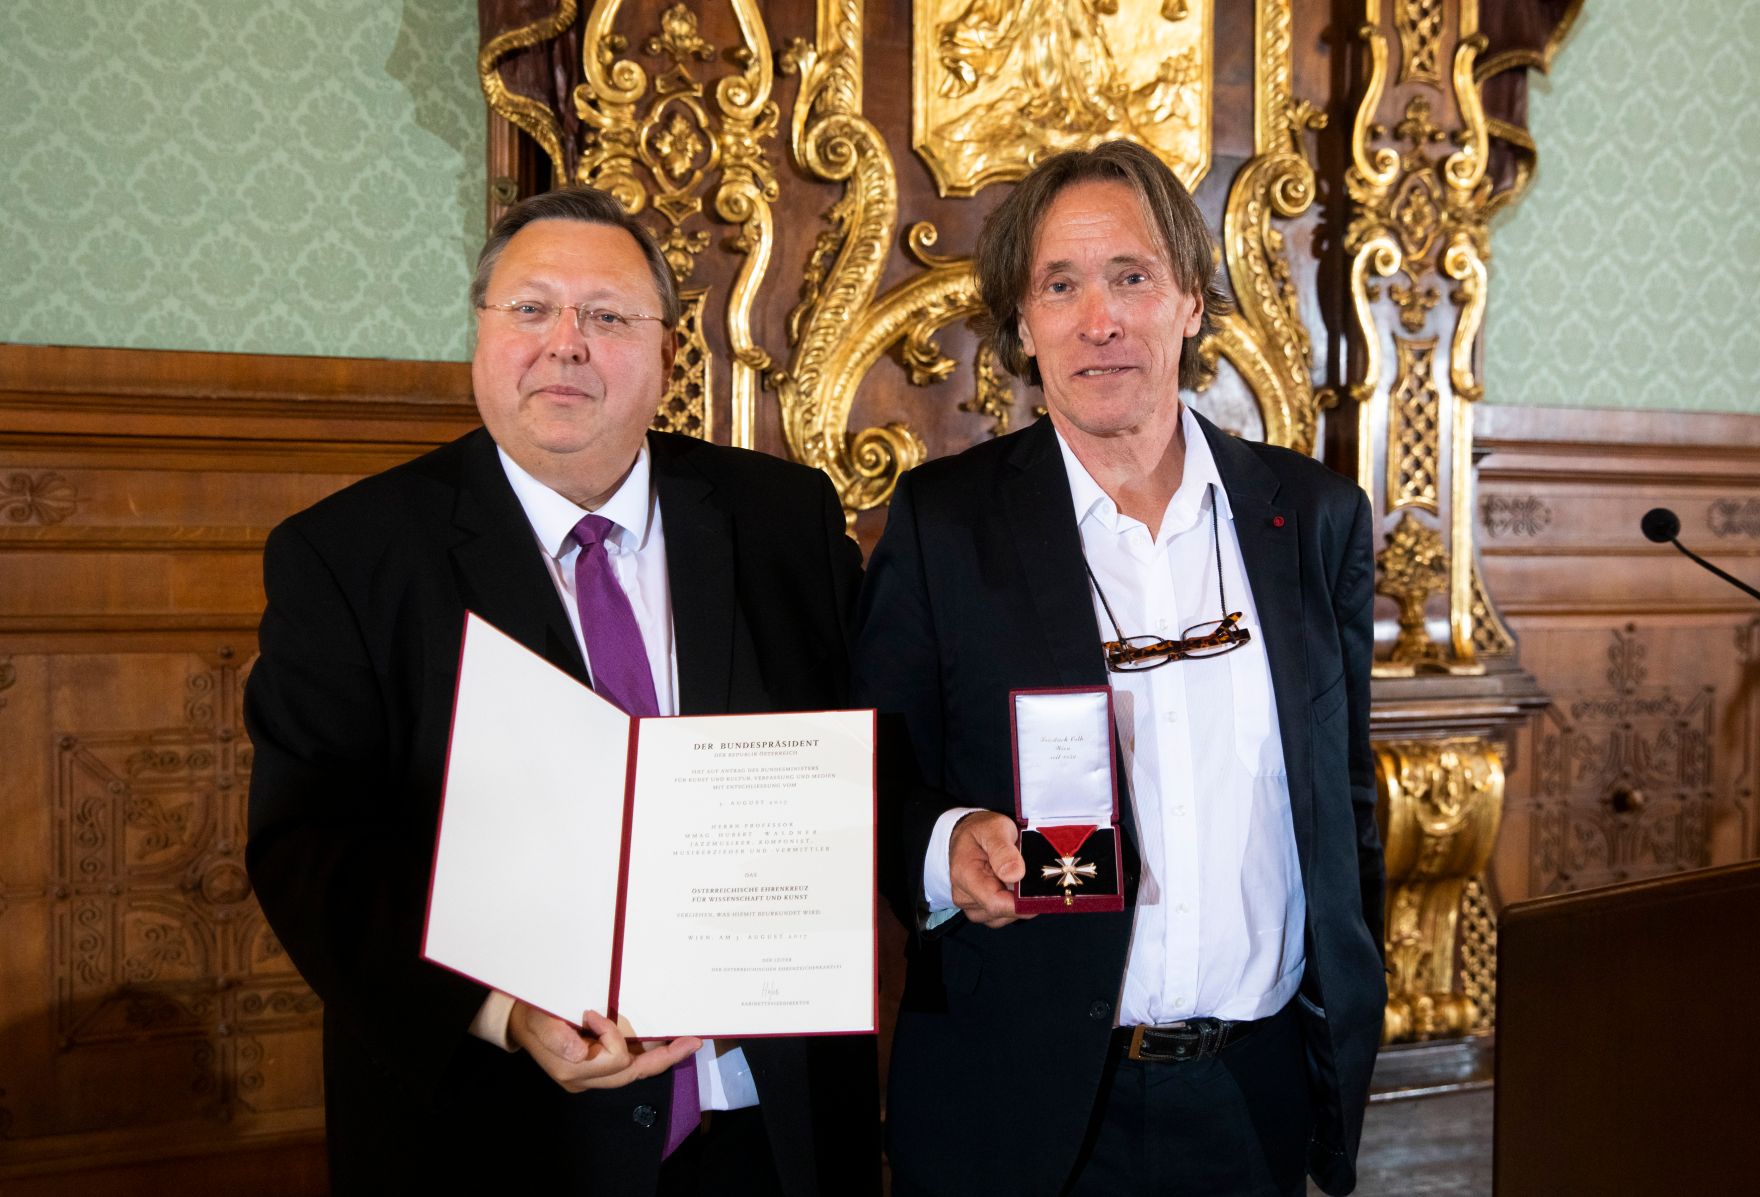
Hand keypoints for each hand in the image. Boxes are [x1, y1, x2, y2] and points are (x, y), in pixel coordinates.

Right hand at [509, 1002, 700, 1092]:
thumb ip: (555, 1035)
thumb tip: (580, 1052)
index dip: (610, 1034)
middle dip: (663, 1058)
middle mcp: (585, 1079)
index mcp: (572, 1069)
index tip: (592, 1013)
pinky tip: (667, 1047)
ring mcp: (591, 1079)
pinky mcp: (595, 1072)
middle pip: (632, 1075)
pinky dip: (649, 1059)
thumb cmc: (532, 1015)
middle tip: (691, 1042)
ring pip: (633, 1075)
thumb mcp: (538, 1019)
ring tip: (686, 1045)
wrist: (519, 1022)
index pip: (611, 1058)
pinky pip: (627, 1070)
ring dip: (661, 1060)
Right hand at [948, 811, 1034, 927]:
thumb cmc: (980, 831)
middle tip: (1032, 876)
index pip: (995, 903)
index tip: (1040, 892)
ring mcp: (972, 905)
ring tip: (1020, 878)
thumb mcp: (994, 828)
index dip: (1021, 902)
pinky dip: (1013, 904)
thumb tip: (1015, 874)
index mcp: (965, 876)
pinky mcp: (980, 910)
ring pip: (1004, 917)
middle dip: (1022, 899)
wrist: (966, 834)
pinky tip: (1015, 886)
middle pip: (1002, 912)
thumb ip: (1003, 850)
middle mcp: (964, 896)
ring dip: (1018, 902)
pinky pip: (1003, 916)